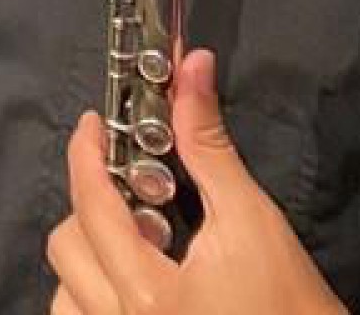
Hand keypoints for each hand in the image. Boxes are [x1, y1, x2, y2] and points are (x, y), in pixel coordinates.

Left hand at [46, 49, 342, 313]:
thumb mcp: (251, 220)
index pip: (91, 204)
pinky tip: (124, 283)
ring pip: (65, 297)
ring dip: (85, 258)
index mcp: (148, 293)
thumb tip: (192, 69)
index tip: (93, 123)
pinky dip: (89, 299)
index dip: (85, 152)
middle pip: (67, 249)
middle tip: (127, 186)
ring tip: (127, 241)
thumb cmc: (293, 305)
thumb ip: (209, 145)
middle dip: (89, 206)